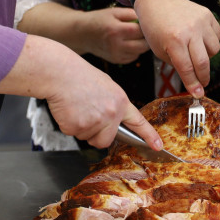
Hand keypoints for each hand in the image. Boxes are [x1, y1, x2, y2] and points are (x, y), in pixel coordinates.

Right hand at [0, 34, 162, 149]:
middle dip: (96, 134)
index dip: (149, 135)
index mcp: (120, 101)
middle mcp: (112, 113)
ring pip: (88, 138)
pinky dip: (68, 125)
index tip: (158, 146)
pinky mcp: (78, 126)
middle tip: (87, 114)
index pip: (138, 122)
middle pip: (106, 140)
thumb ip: (112, 106)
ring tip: (77, 107)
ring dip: (81, 128)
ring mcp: (96, 121)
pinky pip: (74, 134)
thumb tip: (110, 122)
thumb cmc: (79, 77)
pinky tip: (69, 109)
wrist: (61, 72)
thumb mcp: (105, 87)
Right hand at [83, 7, 149, 63]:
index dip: (146, 26)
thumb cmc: (100, 20)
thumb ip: (131, 14)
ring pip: (140, 52)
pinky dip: (135, 51)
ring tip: (136, 35)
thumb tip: (146, 18)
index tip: (146, 22)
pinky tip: (129, 43)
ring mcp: (115, 55)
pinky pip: (133, 57)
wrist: (83, 33)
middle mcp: (115, 45)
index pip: (140, 31)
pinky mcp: (115, 60)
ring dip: (142, 44)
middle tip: (144, 30)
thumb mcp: (114, 12)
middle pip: (143, 45)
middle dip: (147, 37)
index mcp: (115, 30)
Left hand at [134, 0, 219, 97]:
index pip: (187, 69)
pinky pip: (217, 36)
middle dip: (204, 77)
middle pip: (203, 62)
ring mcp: (201, 21)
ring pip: (214, 50)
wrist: (158, 0)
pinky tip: (200, 41)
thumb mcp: (159, 50)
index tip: (198, 94)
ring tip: (196, 53)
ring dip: (207, 57)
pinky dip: (211, 43)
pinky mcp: (208, 15)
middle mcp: (190, 31)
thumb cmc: (155, 27)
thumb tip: (193, 79)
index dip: (193, 84)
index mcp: (174, 41)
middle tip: (203, 83)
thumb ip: (176, 64)